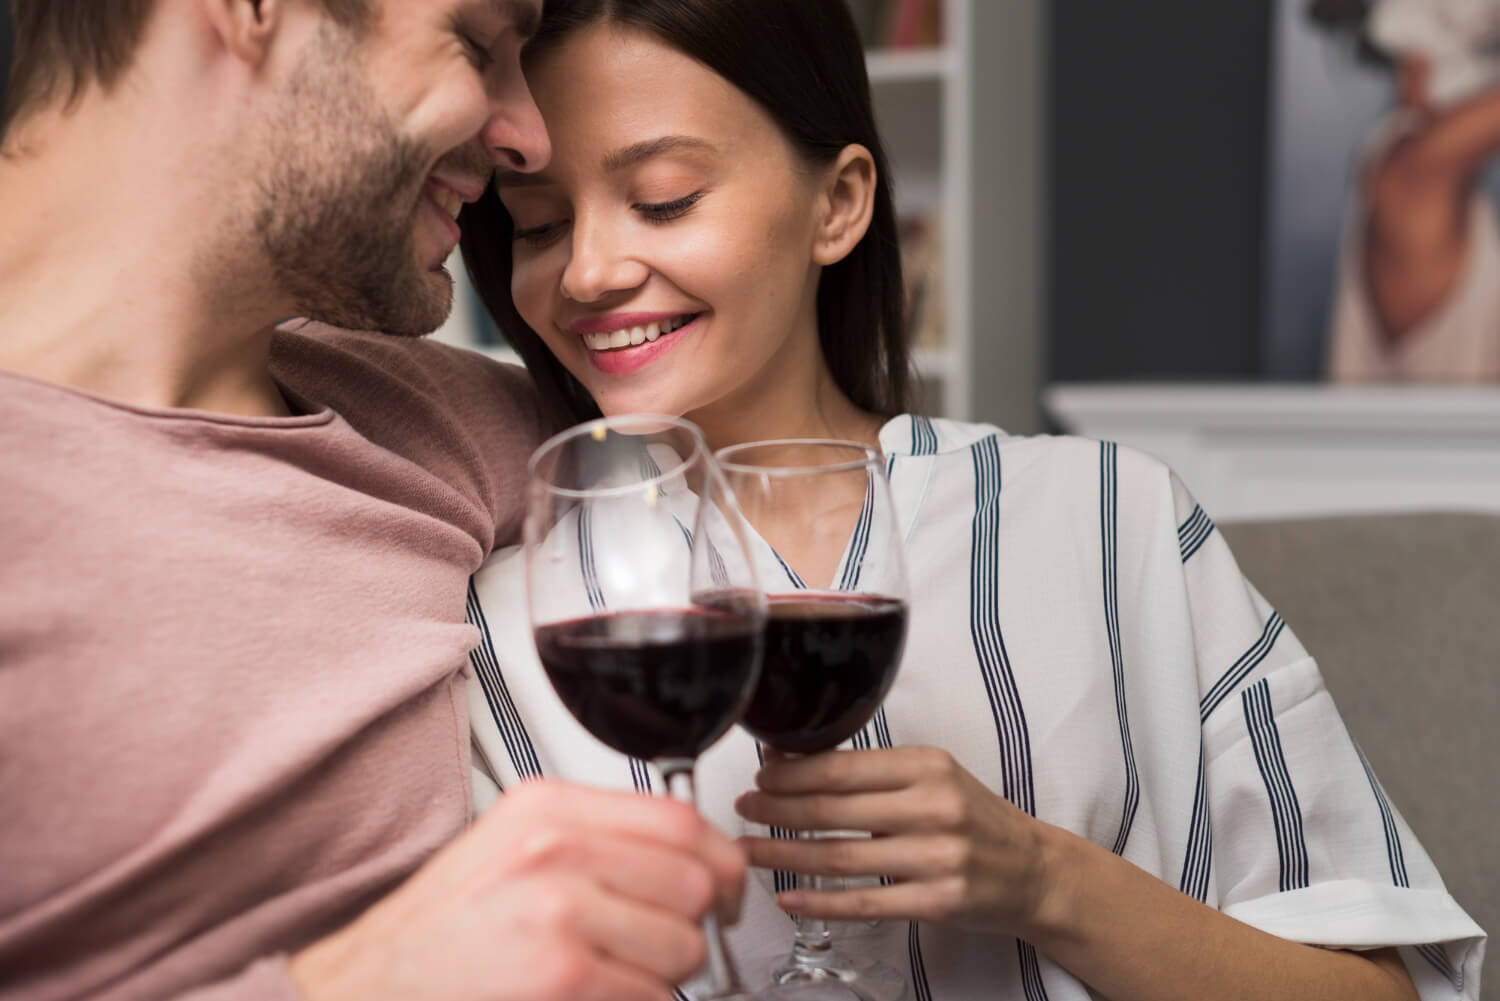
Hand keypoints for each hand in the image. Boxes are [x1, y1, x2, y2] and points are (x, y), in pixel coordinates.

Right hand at [291, 780, 746, 1000]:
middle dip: (689, 928)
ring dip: (660, 978)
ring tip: (603, 978)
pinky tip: (584, 999)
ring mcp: (558, 913)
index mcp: (546, 809)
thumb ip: (594, 840)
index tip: (725, 889)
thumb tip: (690, 858)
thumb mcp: (508, 850)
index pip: (681, 820)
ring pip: (683, 949)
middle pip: (694, 884)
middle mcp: (554, 850)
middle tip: (655, 948)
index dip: (721, 862)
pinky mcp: (561, 976)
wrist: (360, 992)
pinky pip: (652, 997)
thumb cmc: (435, 935)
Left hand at [735, 746, 1052, 938]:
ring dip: (785, 853)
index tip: (760, 776)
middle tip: (743, 808)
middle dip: (777, 809)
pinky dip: (819, 901)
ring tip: (749, 849)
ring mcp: (938, 857)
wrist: (1033, 871)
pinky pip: (864, 903)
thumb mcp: (930, 777)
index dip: (791, 774)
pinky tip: (788, 895)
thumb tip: (790, 760)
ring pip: (840, 857)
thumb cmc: (973, 819)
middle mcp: (934, 807)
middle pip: (833, 810)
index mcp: (928, 766)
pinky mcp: (938, 901)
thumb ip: (869, 771)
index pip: (842, 767)